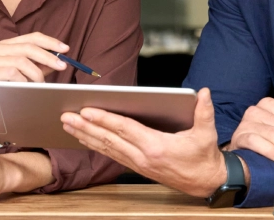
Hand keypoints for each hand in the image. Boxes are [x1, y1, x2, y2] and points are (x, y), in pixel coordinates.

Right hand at [0, 32, 69, 125]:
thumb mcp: (20, 77)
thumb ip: (36, 68)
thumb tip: (57, 62)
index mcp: (5, 46)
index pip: (31, 37)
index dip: (50, 42)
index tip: (65, 49)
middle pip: (29, 47)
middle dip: (48, 56)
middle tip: (62, 66)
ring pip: (22, 60)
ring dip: (37, 73)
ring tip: (42, 85)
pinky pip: (12, 73)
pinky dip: (24, 81)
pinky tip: (27, 88)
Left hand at [60, 87, 228, 197]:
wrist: (206, 182)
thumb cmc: (204, 156)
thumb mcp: (207, 133)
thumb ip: (204, 111)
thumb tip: (204, 92)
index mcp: (156, 147)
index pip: (124, 129)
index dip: (104, 119)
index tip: (86, 111)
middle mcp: (143, 157)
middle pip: (109, 140)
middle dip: (85, 127)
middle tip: (66, 116)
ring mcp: (139, 164)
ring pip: (107, 149)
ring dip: (86, 136)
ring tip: (68, 125)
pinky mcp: (138, 167)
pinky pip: (112, 155)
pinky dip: (97, 146)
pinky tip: (85, 138)